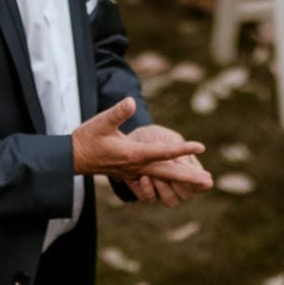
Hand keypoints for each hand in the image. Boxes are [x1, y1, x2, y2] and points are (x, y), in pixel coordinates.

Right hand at [71, 99, 206, 185]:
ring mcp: (135, 172)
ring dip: (184, 180)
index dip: (182, 149)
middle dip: (189, 178)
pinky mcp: (133, 172)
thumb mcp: (100, 122)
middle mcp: (137, 167)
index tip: (200, 146)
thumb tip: (130, 102)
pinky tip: (181, 180)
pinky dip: (171, 180)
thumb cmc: (86, 139)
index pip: (163, 152)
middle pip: (169, 173)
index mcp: (133, 154)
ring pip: (164, 177)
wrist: (73, 159)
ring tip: (203, 182)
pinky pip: (156, 178)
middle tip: (210, 182)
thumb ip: (117, 113)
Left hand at [121, 123, 213, 206]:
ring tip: (155, 175)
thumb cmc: (153, 137)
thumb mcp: (168, 140)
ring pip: (171, 201)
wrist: (128, 139)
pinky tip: (143, 177)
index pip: (201, 184)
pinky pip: (149, 199)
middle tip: (172, 173)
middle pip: (186, 195)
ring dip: (164, 189)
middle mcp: (176, 183)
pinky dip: (147, 189)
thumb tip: (199, 173)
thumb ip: (181, 156)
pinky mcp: (144, 192)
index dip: (201, 184)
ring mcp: (161, 190)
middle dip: (180, 185)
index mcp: (188, 169)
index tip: (197, 177)